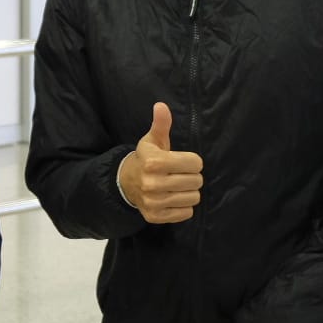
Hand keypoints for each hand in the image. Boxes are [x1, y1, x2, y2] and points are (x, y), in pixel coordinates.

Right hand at [118, 102, 203, 223]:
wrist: (126, 183)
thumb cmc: (146, 158)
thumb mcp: (152, 140)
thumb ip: (161, 124)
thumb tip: (161, 105)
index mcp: (154, 162)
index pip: (195, 163)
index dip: (192, 161)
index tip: (182, 161)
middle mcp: (152, 183)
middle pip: (196, 181)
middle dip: (191, 176)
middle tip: (180, 174)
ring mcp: (154, 202)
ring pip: (193, 198)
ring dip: (189, 192)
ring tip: (178, 186)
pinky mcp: (155, 216)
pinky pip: (186, 213)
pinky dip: (183, 206)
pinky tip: (173, 198)